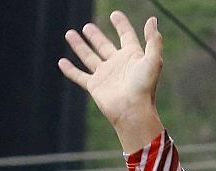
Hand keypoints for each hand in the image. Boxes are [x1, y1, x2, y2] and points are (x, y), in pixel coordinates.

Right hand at [58, 10, 165, 152]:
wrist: (133, 111)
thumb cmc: (145, 88)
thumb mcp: (153, 61)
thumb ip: (153, 40)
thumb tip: (152, 20)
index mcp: (132, 57)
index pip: (126, 36)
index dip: (121, 25)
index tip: (114, 14)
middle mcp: (118, 64)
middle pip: (104, 46)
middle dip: (96, 36)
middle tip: (87, 27)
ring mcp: (105, 75)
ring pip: (89, 57)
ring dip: (79, 46)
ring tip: (70, 34)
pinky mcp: (94, 86)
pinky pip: (79, 75)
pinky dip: (70, 70)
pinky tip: (61, 62)